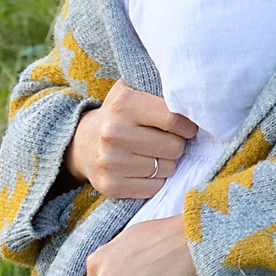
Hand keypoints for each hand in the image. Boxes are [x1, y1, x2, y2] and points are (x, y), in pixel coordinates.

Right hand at [65, 81, 198, 199]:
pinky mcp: (112, 186)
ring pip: (168, 169)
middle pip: (174, 147)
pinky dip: (156, 180)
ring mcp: (111, 163)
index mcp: (123, 105)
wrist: (81, 145)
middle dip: (176, 144)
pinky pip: (155, 187)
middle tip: (165, 140)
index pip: (173, 119)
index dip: (188, 126)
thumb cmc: (118, 115)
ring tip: (152, 153)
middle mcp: (114, 134)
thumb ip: (159, 88)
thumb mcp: (131, 90)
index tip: (187, 127)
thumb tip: (194, 96)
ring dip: (167, 163)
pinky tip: (143, 168)